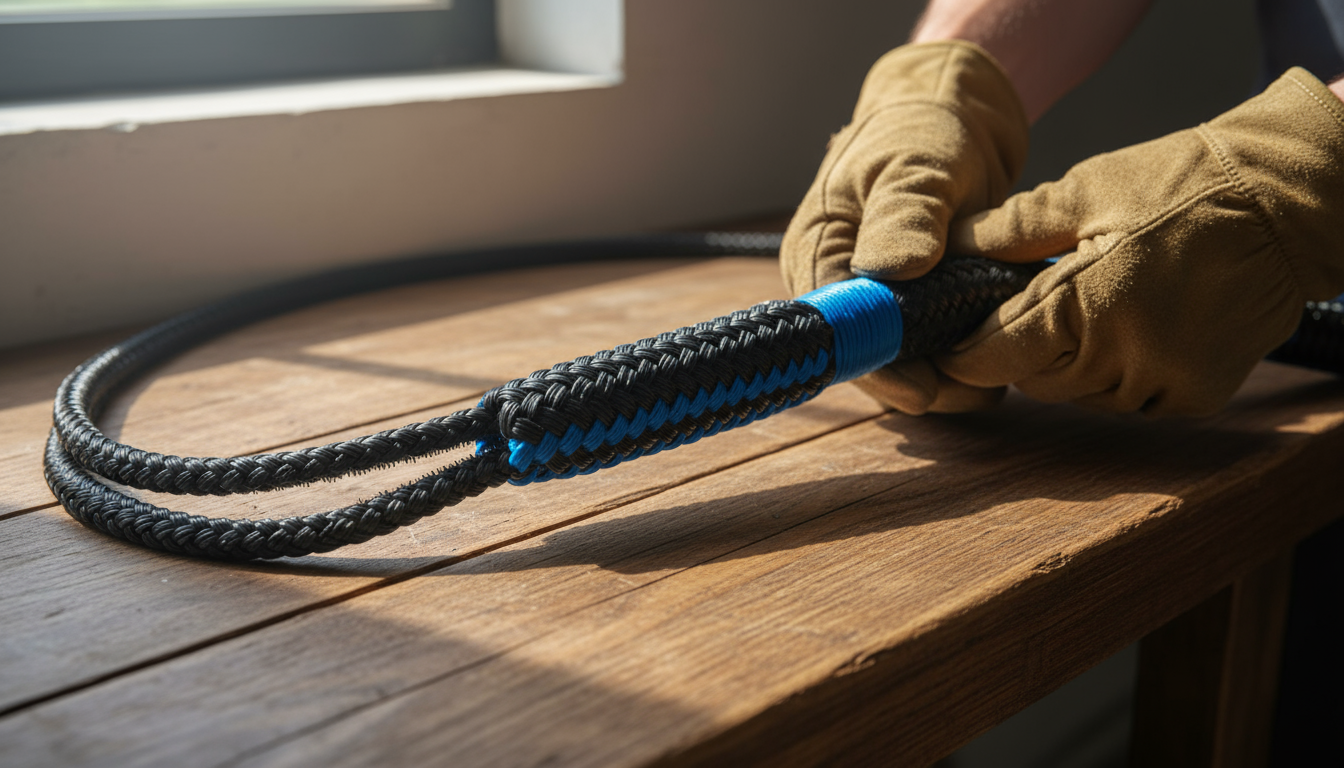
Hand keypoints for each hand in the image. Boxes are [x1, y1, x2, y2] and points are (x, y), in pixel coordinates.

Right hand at [780, 40, 1028, 413]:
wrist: (953, 121)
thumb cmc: (925, 132)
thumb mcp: (916, 164)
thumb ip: (904, 215)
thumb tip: (891, 270)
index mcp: (815, 251)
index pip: (834, 327)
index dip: (876, 364)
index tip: (923, 389)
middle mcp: (834, 286)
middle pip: (865, 356)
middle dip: (919, 380)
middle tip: (980, 392)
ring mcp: (870, 301)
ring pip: (899, 361)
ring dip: (946, 375)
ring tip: (998, 377)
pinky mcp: (906, 308)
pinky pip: (926, 348)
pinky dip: (960, 355)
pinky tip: (1000, 353)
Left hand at [938, 68, 1343, 415]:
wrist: (1288, 202)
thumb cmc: (1180, 183)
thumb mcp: (1085, 190)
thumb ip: (1009, 230)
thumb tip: (946, 247)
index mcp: (1085, 304)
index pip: (998, 354)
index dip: (967, 353)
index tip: (952, 345)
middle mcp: (1124, 356)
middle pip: (1036, 380)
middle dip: (1022, 352)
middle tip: (1033, 311)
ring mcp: (1165, 382)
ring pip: (1083, 396)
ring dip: (1074, 365)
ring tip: (1094, 311)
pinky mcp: (1199, 395)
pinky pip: (1135, 400)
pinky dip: (1123, 376)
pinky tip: (1138, 329)